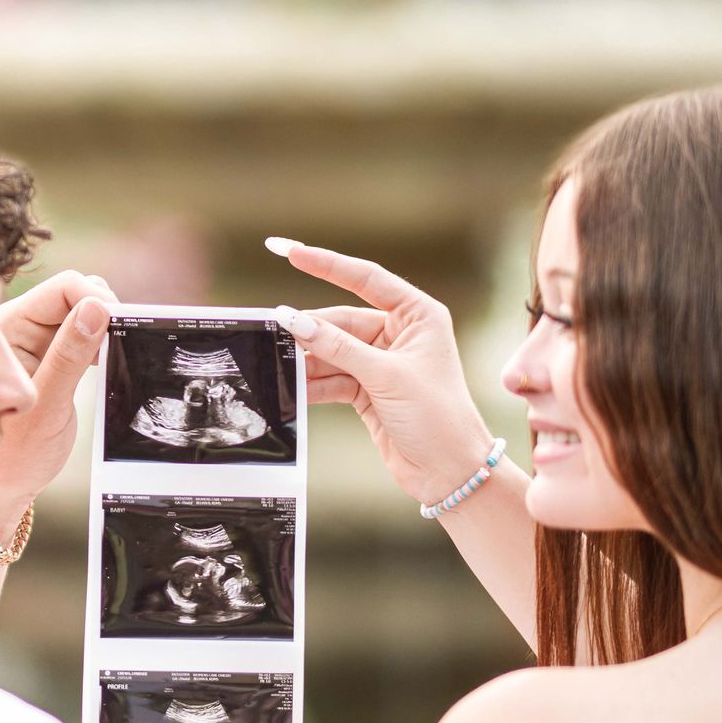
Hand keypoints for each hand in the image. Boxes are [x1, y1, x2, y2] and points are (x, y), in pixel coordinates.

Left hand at [0, 269, 112, 526]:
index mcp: (8, 328)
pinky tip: (105, 364)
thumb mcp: (47, 405)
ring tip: (111, 358)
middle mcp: (19, 328)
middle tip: (119, 344)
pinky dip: (99, 344)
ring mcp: (36, 343)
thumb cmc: (13, 456)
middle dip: (102, 311)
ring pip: (81, 314)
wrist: (2, 490)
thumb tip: (98, 308)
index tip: (120, 328)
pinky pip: (81, 337)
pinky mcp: (51, 359)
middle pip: (74, 294)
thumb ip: (70, 355)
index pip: (63, 289)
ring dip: (102, 329)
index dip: (97, 299)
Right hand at [268, 239, 493, 505]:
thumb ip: (338, 347)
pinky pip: (331, 377)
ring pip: (332, 352)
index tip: (289, 251)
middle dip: (309, 331)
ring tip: (276, 365)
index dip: (326, 264)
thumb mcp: (386, 376)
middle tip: (272, 333)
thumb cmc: (438, 418)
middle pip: (341, 321)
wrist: (449, 472)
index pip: (365, 278)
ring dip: (306, 360)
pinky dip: (311, 384)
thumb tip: (295, 320)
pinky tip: (290, 388)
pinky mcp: (368, 390)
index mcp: (418, 316)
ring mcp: (382, 363)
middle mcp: (400, 334)